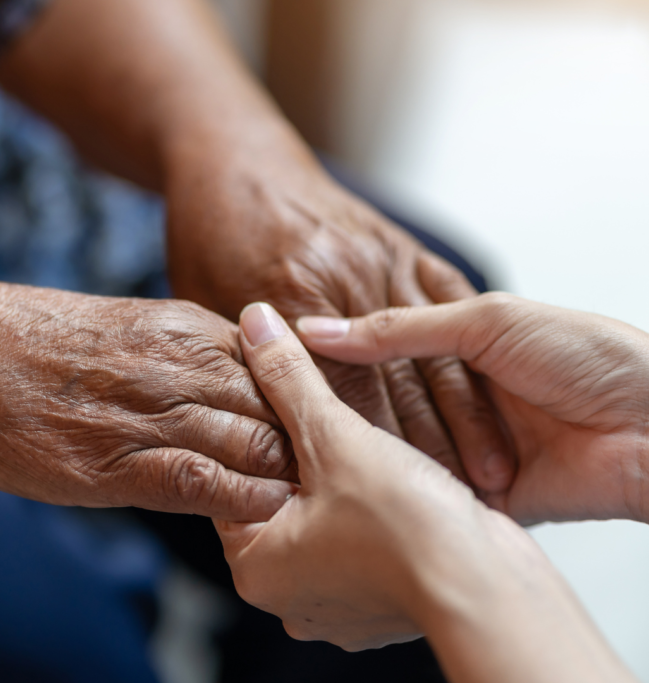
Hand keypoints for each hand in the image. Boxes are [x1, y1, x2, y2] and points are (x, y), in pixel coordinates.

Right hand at [0, 281, 297, 521]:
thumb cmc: (34, 343)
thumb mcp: (127, 327)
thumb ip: (184, 357)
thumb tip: (228, 397)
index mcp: (187, 328)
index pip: (281, 369)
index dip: (307, 407)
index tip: (317, 437)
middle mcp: (180, 364)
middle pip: (281, 408)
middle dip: (309, 446)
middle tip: (328, 481)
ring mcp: (150, 411)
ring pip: (255, 443)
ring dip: (283, 478)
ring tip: (303, 507)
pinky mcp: (116, 462)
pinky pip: (202, 482)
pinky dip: (240, 501)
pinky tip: (256, 515)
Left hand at [165, 128, 512, 492]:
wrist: (237, 160)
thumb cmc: (211, 238)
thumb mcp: (206, 304)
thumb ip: (239, 364)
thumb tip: (258, 435)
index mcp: (289, 295)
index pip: (337, 391)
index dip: (369, 456)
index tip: (392, 507)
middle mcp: (342, 278)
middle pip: (394, 380)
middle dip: (427, 450)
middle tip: (454, 507)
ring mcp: (378, 259)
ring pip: (432, 349)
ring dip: (466, 418)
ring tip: (489, 476)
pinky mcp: (403, 248)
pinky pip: (449, 307)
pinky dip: (470, 357)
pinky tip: (491, 403)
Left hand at [215, 303, 524, 650]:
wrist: (493, 593)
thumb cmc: (408, 527)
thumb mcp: (335, 436)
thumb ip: (290, 378)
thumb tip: (254, 322)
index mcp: (255, 567)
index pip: (235, 481)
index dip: (259, 432)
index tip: (283, 399)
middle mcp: (287, 596)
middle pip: (280, 499)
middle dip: (305, 456)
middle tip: (326, 418)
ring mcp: (337, 606)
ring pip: (325, 519)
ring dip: (343, 481)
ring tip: (364, 446)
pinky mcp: (382, 605)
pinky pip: (364, 542)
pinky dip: (375, 511)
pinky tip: (395, 482)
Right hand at [297, 285, 648, 523]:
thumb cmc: (593, 357)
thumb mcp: (487, 322)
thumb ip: (399, 329)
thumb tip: (319, 331)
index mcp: (461, 343)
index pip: (378, 349)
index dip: (331, 356)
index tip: (279, 361)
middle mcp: (460, 397)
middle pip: (384, 405)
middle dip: (341, 412)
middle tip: (278, 418)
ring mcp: (470, 447)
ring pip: (401, 452)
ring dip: (368, 453)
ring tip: (304, 457)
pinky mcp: (485, 496)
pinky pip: (431, 493)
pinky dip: (403, 491)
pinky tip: (356, 488)